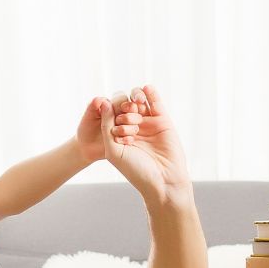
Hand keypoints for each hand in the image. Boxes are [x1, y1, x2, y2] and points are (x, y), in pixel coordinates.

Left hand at [72, 95, 139, 163]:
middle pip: (134, 109)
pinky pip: (132, 137)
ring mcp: (128, 126)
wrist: (86, 147)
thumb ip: (92, 106)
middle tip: (119, 121)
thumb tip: (100, 99)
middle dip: (129, 115)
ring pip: (136, 122)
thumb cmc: (86, 129)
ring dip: (128, 127)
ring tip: (114, 132)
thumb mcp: (87, 117)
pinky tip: (118, 141)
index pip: (123, 99)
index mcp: (113, 105)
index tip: (122, 108)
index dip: (123, 103)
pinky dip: (127, 138)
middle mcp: (123, 113)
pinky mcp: (128, 138)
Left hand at [100, 86, 190, 206]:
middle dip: (122, 110)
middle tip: (125, 120)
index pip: (110, 117)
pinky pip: (156, 103)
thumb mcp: (113, 150)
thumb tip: (104, 104)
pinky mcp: (163, 121)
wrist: (162, 179)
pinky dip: (151, 94)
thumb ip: (107, 127)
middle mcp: (133, 129)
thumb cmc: (135, 170)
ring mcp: (148, 124)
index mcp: (118, 136)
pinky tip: (146, 88)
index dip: (110, 115)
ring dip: (133, 101)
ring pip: (138, 104)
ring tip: (133, 107)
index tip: (115, 129)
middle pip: (124, 108)